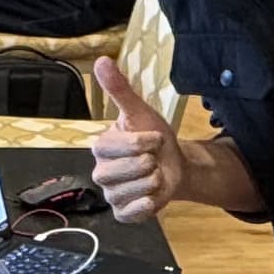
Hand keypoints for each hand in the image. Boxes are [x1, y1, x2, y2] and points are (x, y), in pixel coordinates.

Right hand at [89, 58, 185, 221]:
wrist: (172, 166)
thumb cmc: (153, 138)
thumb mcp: (140, 111)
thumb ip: (119, 89)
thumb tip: (101, 60)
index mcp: (101, 147)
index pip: (124, 146)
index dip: (146, 142)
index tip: (155, 139)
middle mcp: (100, 172)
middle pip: (130, 169)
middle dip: (151, 163)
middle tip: (152, 159)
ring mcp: (110, 194)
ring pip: (136, 189)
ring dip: (154, 181)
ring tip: (153, 174)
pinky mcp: (122, 213)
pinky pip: (134, 211)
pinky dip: (149, 203)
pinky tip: (152, 194)